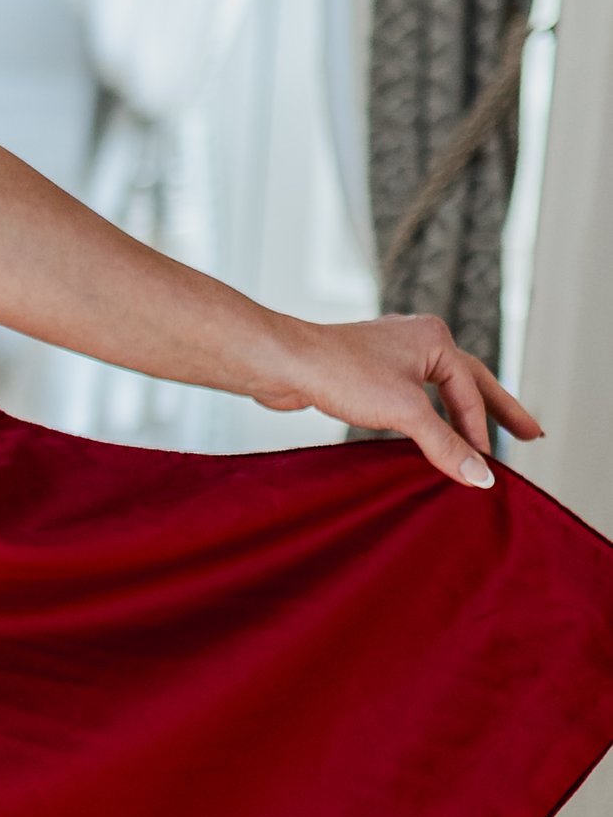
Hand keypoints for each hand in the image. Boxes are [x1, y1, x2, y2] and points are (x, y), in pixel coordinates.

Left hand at [257, 310, 542, 486]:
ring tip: (482, 438)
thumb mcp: (404, 412)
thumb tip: (481, 477)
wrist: (284, 363)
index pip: (470, 393)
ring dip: (459, 415)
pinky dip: (425, 418)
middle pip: (469, 383)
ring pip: (437, 390)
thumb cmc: (341, 373)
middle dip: (498, 411)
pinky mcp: (366, 372)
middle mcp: (418, 340)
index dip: (479, 432)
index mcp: (435, 339)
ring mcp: (392, 355)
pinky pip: (409, 398)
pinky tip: (428, 433)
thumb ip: (445, 444)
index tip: (486, 468)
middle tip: (531, 434)